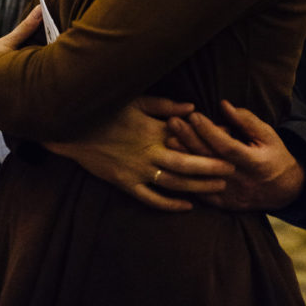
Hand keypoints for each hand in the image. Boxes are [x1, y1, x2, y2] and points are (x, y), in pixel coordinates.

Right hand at [45, 96, 234, 211]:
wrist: (71, 128)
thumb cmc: (104, 108)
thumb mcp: (134, 99)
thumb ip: (164, 105)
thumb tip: (192, 108)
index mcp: (151, 129)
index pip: (186, 137)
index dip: (207, 140)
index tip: (227, 141)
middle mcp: (147, 152)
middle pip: (185, 164)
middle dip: (211, 167)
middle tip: (233, 169)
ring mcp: (136, 171)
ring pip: (173, 183)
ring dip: (197, 186)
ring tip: (219, 187)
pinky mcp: (125, 184)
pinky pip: (151, 199)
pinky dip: (170, 204)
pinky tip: (187, 205)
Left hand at [165, 99, 304, 212]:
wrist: (285, 191)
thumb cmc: (275, 155)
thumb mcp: (268, 135)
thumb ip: (246, 120)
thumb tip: (223, 105)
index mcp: (255, 163)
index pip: (227, 147)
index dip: (209, 131)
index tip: (194, 115)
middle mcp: (241, 181)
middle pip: (210, 160)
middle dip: (190, 140)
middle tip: (173, 122)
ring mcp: (231, 196)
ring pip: (203, 177)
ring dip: (185, 159)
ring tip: (169, 140)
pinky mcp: (223, 205)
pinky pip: (202, 193)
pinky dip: (188, 179)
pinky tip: (174, 165)